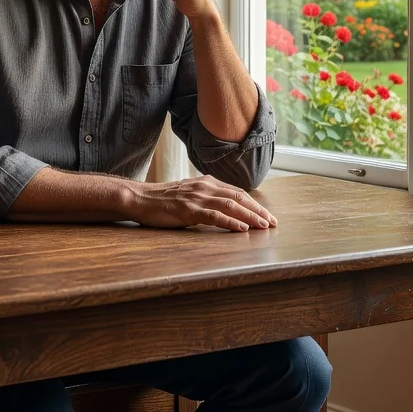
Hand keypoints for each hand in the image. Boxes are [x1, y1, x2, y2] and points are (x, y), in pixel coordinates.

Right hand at [124, 175, 277, 231]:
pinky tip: (242, 229)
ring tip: (263, 226)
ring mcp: (196, 198)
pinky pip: (214, 216)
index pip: (237, 193)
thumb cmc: (163, 200)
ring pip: (230, 206)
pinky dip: (230, 222)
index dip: (254, 204)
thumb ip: (206, 198)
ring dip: (250, 216)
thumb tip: (225, 209)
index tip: (267, 215)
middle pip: (239, 198)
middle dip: (258, 210)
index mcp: (207, 183)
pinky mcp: (188, 210)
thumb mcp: (189, 195)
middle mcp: (205, 187)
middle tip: (273, 223)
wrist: (139, 198)